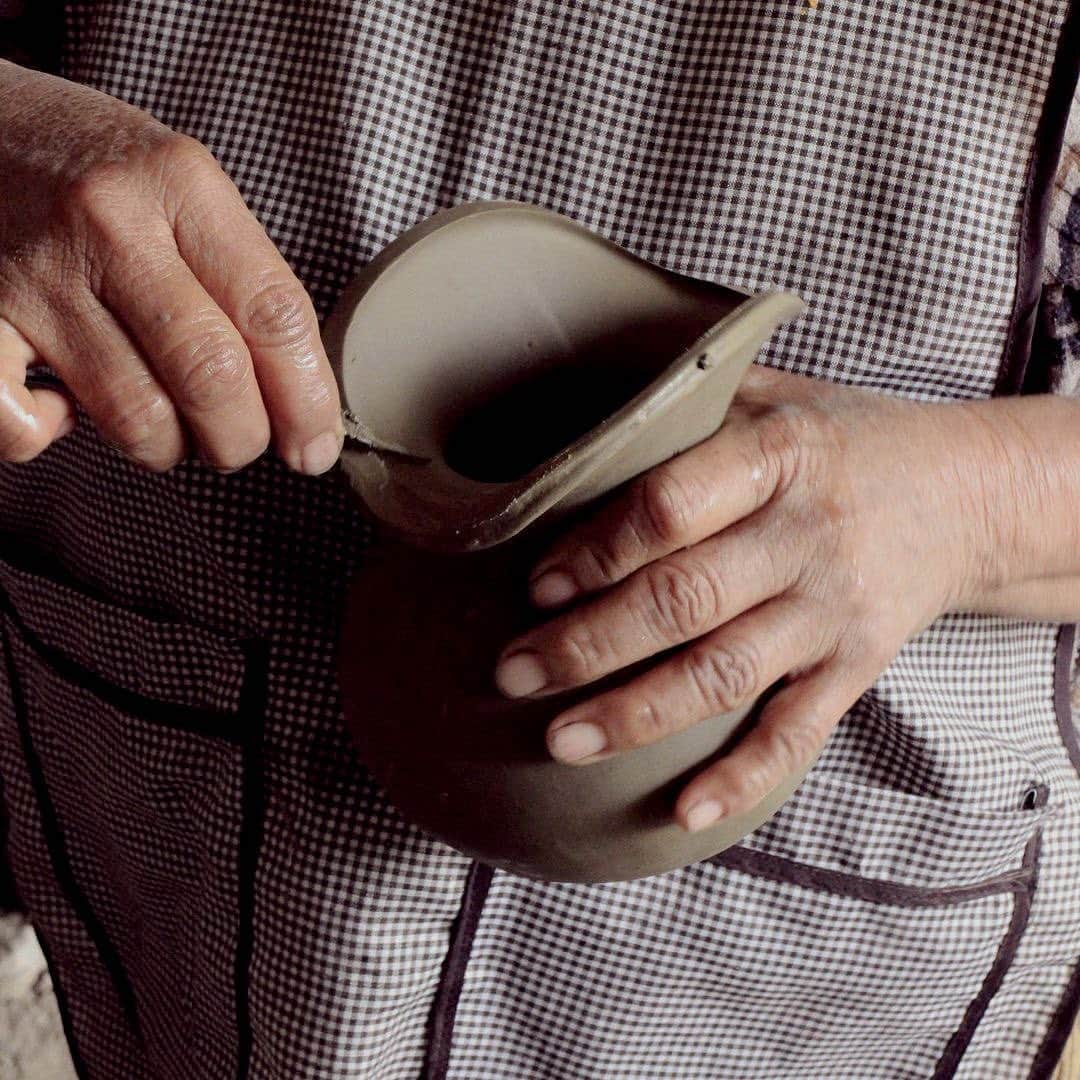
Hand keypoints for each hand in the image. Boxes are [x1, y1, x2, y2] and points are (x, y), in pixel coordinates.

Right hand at [0, 61, 341, 471]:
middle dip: (241, 438)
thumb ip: (242, 277)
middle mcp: (107, 221)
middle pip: (211, 375)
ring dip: (166, 446)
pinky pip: (20, 423)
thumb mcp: (183, 187)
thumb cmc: (96, 171)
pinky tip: (64, 408)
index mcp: (181, 184)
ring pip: (135, 415)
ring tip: (163, 420)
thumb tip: (301, 399)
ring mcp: (34, 271)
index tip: (316, 447)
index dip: (308, 400)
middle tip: (238, 442)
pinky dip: (49, 437)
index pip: (274, 313)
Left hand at [494, 364, 1004, 832]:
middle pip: (684, 601)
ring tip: (561, 742)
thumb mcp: (776, 394)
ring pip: (726, 675)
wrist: (968, 493)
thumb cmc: (845, 439)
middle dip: (590, 646)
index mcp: (780, 456)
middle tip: (515, 674)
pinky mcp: (857, 666)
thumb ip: (692, 400)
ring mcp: (835, 610)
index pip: (671, 508)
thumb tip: (580, 420)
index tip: (537, 585)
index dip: (598, 551)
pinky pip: (797, 732)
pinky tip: (682, 812)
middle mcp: (807, 536)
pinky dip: (741, 778)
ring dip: (637, 715)